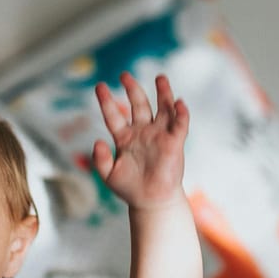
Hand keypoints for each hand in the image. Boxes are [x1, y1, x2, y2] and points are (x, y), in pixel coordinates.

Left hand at [93, 72, 187, 209]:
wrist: (151, 202)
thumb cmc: (130, 189)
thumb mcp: (108, 175)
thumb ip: (100, 159)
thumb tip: (97, 141)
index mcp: (125, 138)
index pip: (114, 115)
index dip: (106, 101)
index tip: (100, 86)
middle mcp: (143, 132)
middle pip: (139, 104)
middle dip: (133, 89)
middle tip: (124, 75)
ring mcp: (159, 136)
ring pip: (162, 109)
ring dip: (162, 93)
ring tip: (160, 78)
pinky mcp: (174, 143)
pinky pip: (179, 124)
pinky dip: (181, 113)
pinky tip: (178, 103)